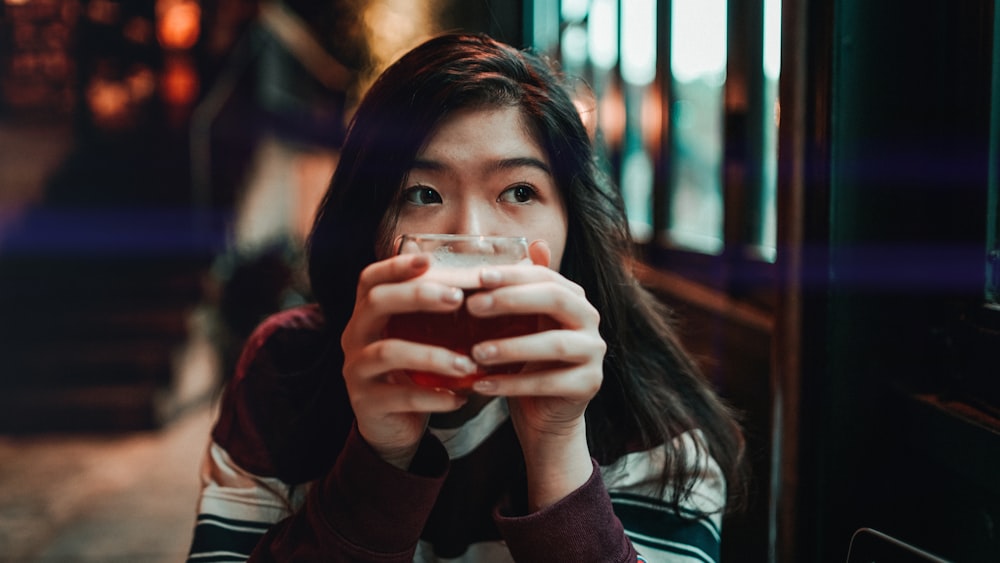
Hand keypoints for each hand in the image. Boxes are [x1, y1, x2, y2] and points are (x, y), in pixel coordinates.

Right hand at [340, 252, 476, 468]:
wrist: (392, 427)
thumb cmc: (414, 372)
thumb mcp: (420, 339)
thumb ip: (440, 312)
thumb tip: (487, 280)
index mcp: (367, 314)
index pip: (371, 279)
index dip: (395, 265)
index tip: (428, 259)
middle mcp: (354, 335)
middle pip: (376, 302)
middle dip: (417, 296)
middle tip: (456, 298)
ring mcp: (356, 369)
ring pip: (388, 351)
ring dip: (433, 355)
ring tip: (469, 364)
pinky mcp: (366, 403)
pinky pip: (400, 397)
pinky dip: (433, 397)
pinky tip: (460, 398)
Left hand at [464, 241, 605, 508]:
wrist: (546, 413)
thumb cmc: (527, 361)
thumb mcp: (522, 323)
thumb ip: (523, 287)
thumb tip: (534, 241)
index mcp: (572, 297)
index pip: (544, 276)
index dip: (512, 274)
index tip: (477, 277)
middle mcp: (589, 319)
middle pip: (555, 299)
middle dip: (512, 300)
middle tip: (473, 307)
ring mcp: (593, 353)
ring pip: (555, 345)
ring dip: (511, 347)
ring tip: (476, 353)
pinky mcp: (589, 384)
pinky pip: (549, 383)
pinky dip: (513, 384)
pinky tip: (482, 385)